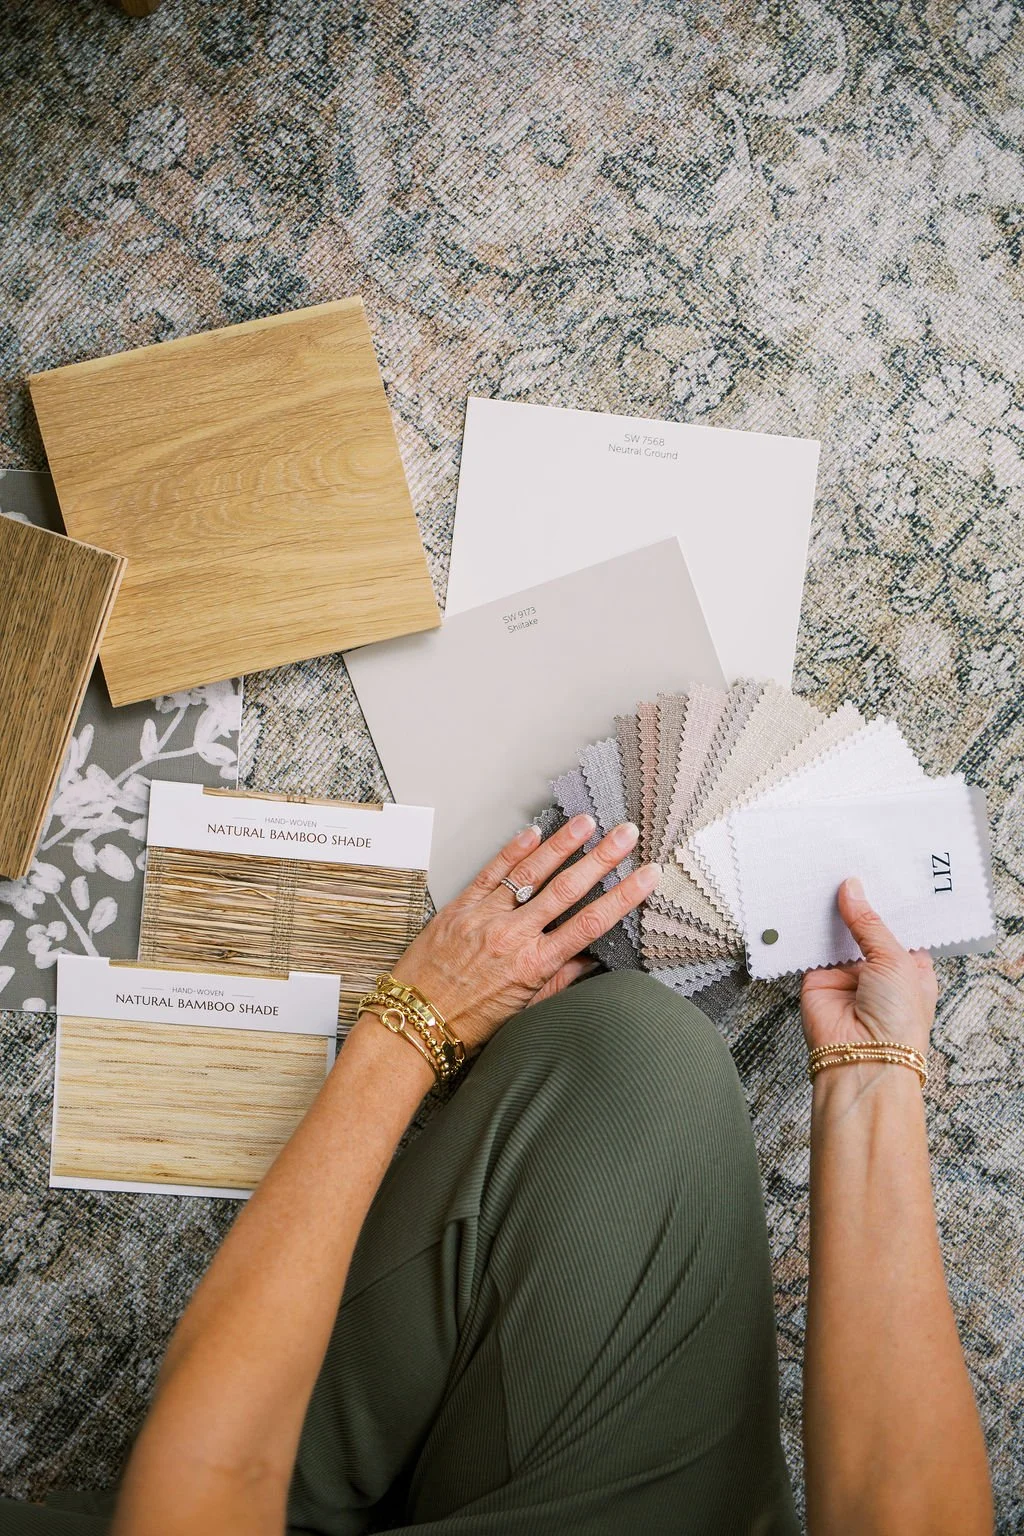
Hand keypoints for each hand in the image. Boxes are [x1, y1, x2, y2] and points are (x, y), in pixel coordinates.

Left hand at [382, 815, 658, 1051]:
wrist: (416, 1021)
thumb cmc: (471, 1022)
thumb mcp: (525, 1011)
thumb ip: (560, 981)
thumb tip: (591, 959)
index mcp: (535, 965)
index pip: (590, 924)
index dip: (623, 897)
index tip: (647, 876)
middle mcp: (514, 937)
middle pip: (567, 889)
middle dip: (601, 859)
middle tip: (626, 834)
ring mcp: (486, 917)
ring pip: (530, 873)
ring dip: (562, 845)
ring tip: (587, 823)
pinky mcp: (461, 906)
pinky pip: (491, 872)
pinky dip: (513, 850)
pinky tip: (534, 832)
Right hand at [800, 877, 937, 1056]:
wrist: (863, 1059)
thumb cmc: (898, 1021)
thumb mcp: (896, 961)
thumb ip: (870, 923)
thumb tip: (852, 889)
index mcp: (909, 967)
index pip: (898, 927)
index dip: (888, 902)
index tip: (877, 871)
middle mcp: (877, 970)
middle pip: (864, 927)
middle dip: (857, 903)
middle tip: (848, 868)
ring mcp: (846, 975)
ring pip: (836, 934)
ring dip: (831, 914)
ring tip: (825, 877)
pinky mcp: (816, 979)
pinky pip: (810, 947)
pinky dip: (806, 929)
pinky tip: (805, 903)